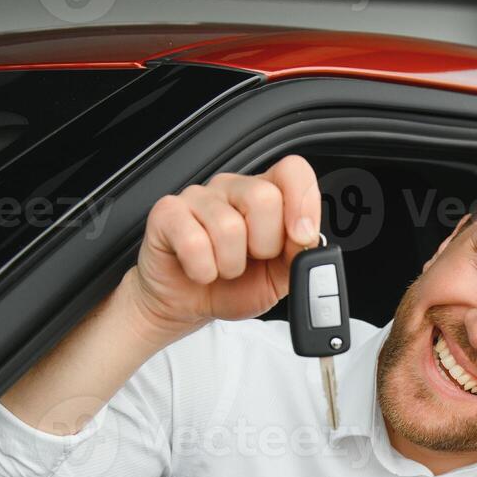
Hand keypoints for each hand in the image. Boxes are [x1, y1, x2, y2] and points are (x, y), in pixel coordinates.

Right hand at [127, 153, 321, 332]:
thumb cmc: (233, 286)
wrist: (189, 305)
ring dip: (231, 265)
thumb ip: (300, 254)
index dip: (303, 203)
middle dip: (265, 245)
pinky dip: (203, 270)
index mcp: (266, 196)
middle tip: (252, 260)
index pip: (293, 171)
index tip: (300, 238)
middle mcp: (233, 188)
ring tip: (224, 269)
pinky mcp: (168, 213)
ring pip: (230, 226)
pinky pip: (195, 242)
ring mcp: (198, 197)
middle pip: (264, 197)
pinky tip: (201, 271)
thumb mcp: (280, 276)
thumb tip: (308, 239)